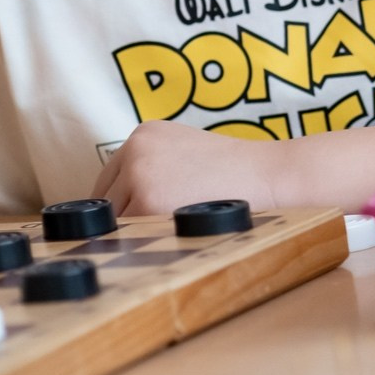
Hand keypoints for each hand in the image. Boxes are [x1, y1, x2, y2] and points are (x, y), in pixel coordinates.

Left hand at [91, 121, 283, 216]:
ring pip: (117, 219)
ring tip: (172, 228)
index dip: (123, 202)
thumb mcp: (185, 152)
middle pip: (108, 199)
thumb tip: (116, 206)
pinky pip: (132, 233)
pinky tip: (174, 233)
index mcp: (144, 134)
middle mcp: (135, 149)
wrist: (266, 175)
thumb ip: (151, 167)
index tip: (138, 218)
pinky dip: (149, 240)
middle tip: (159, 227)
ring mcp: (139, 174)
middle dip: (128, 217)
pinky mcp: (147, 201)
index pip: (111, 178)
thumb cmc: (233, 171)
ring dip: (138, 231)